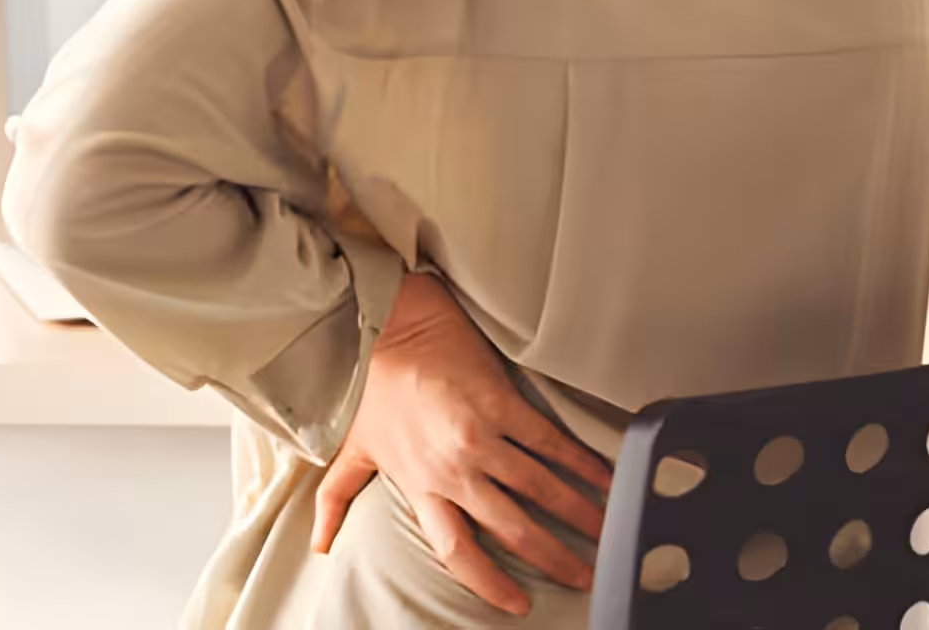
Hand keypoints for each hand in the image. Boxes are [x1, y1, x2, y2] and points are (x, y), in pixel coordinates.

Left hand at [313, 272, 613, 616]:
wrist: (390, 327)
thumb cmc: (372, 387)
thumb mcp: (352, 450)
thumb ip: (336, 502)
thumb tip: (322, 546)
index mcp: (421, 486)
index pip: (457, 550)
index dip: (489, 584)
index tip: (518, 604)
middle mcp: (453, 469)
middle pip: (511, 527)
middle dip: (552, 556)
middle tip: (582, 575)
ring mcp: (480, 436)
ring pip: (539, 488)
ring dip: (577, 513)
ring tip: (605, 532)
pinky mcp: (502, 403)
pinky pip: (549, 441)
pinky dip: (582, 461)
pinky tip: (607, 476)